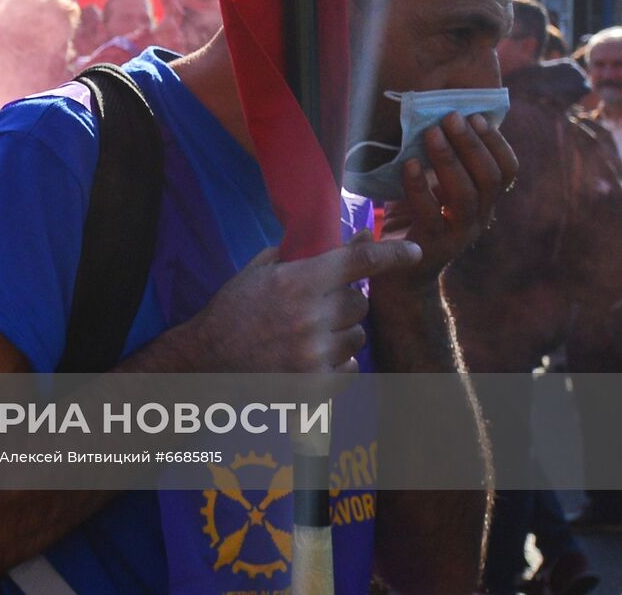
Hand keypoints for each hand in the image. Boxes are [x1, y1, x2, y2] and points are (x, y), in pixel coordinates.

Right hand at [188, 234, 421, 372]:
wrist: (208, 358)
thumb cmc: (235, 308)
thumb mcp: (263, 269)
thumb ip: (310, 253)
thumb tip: (360, 237)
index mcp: (296, 282)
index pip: (360, 262)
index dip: (393, 254)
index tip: (413, 252)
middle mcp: (310, 318)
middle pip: (360, 302)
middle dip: (345, 300)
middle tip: (318, 305)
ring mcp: (314, 354)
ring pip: (358, 336)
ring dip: (341, 332)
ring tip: (308, 334)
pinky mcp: (315, 384)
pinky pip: (352, 366)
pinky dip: (338, 361)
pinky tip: (309, 356)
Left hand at [382, 112, 518, 273]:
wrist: (396, 275)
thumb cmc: (413, 221)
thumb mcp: (432, 189)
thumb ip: (440, 164)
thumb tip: (436, 120)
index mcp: (485, 202)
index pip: (507, 171)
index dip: (496, 143)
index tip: (476, 116)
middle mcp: (479, 218)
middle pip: (490, 179)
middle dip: (472, 144)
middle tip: (451, 117)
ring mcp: (457, 235)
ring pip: (466, 195)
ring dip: (449, 160)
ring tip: (431, 134)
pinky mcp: (430, 247)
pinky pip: (429, 214)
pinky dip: (419, 187)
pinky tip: (409, 164)